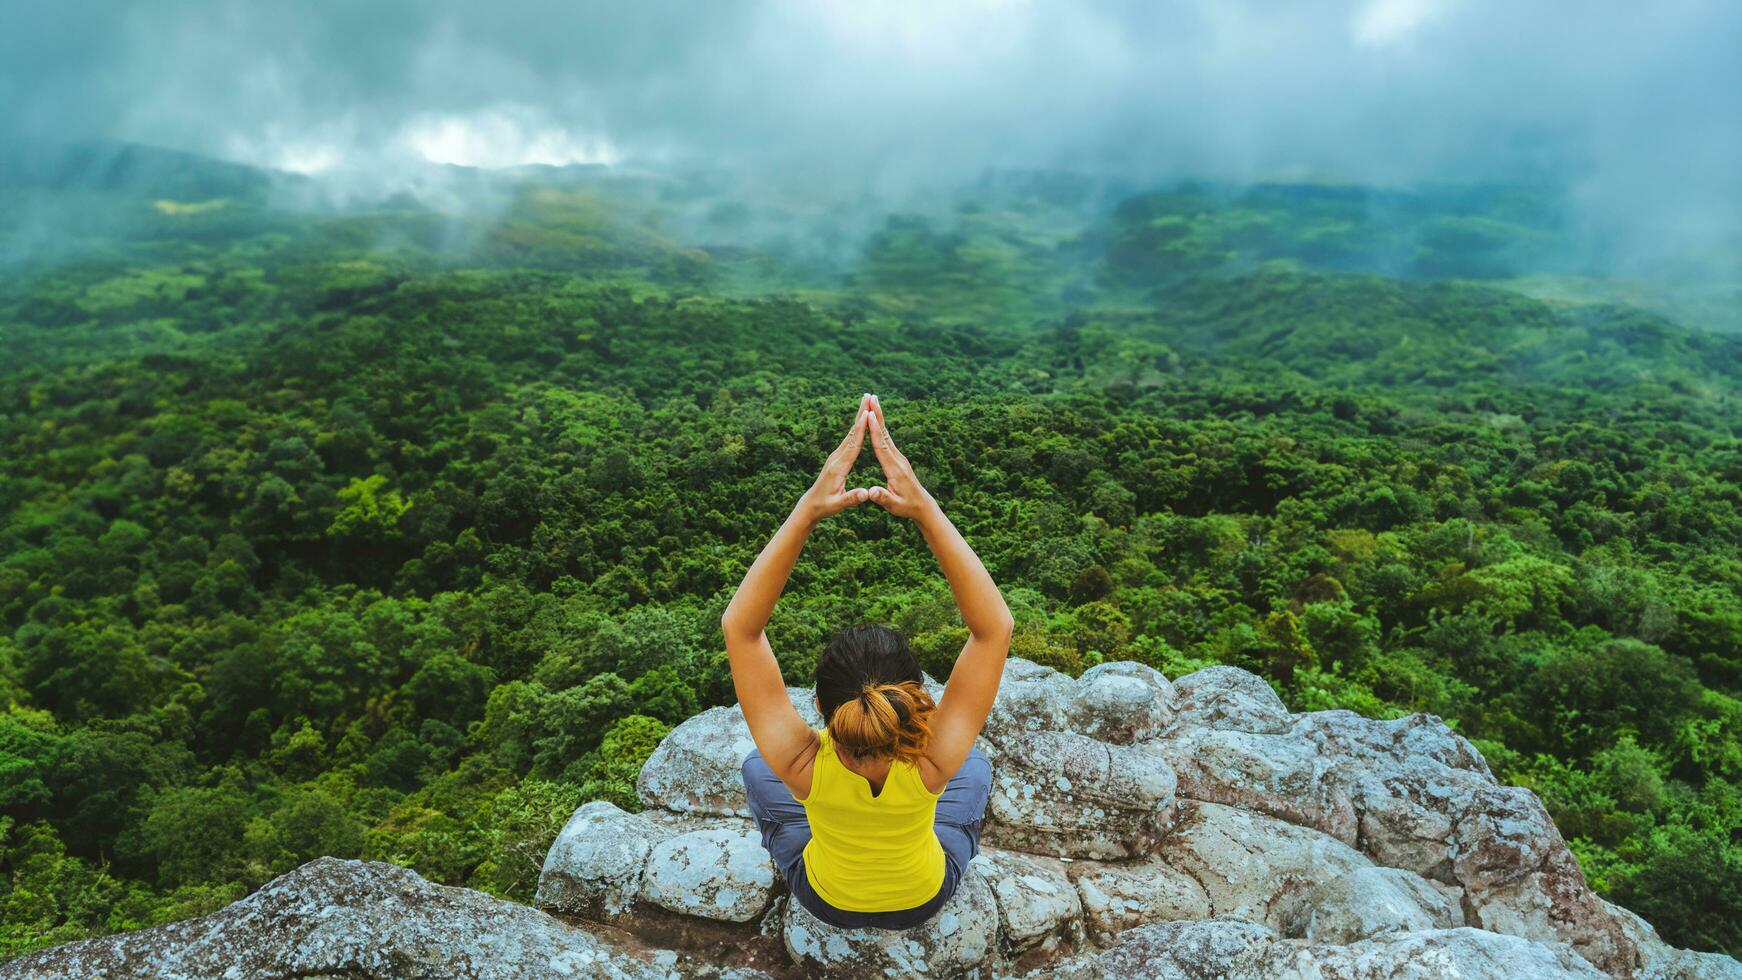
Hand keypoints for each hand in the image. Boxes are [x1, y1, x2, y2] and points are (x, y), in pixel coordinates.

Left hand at [798, 394, 874, 522]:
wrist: (812, 504)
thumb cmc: (826, 505)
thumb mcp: (838, 504)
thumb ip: (851, 498)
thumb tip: (865, 494)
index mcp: (839, 467)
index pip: (853, 445)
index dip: (860, 430)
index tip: (867, 414)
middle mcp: (837, 457)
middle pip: (851, 432)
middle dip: (860, 414)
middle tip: (867, 396)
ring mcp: (836, 456)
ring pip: (850, 433)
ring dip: (859, 417)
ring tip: (866, 402)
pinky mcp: (837, 457)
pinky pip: (849, 438)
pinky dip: (857, 427)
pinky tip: (861, 420)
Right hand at [865, 394, 936, 519]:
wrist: (921, 505)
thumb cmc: (906, 506)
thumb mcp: (893, 505)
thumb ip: (883, 498)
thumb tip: (872, 492)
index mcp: (894, 469)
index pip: (882, 446)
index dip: (874, 431)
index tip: (868, 415)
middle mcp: (898, 459)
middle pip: (885, 433)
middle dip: (877, 415)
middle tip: (871, 397)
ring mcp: (899, 457)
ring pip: (887, 434)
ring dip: (879, 417)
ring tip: (873, 401)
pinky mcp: (898, 458)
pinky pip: (887, 439)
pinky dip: (881, 427)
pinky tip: (876, 420)